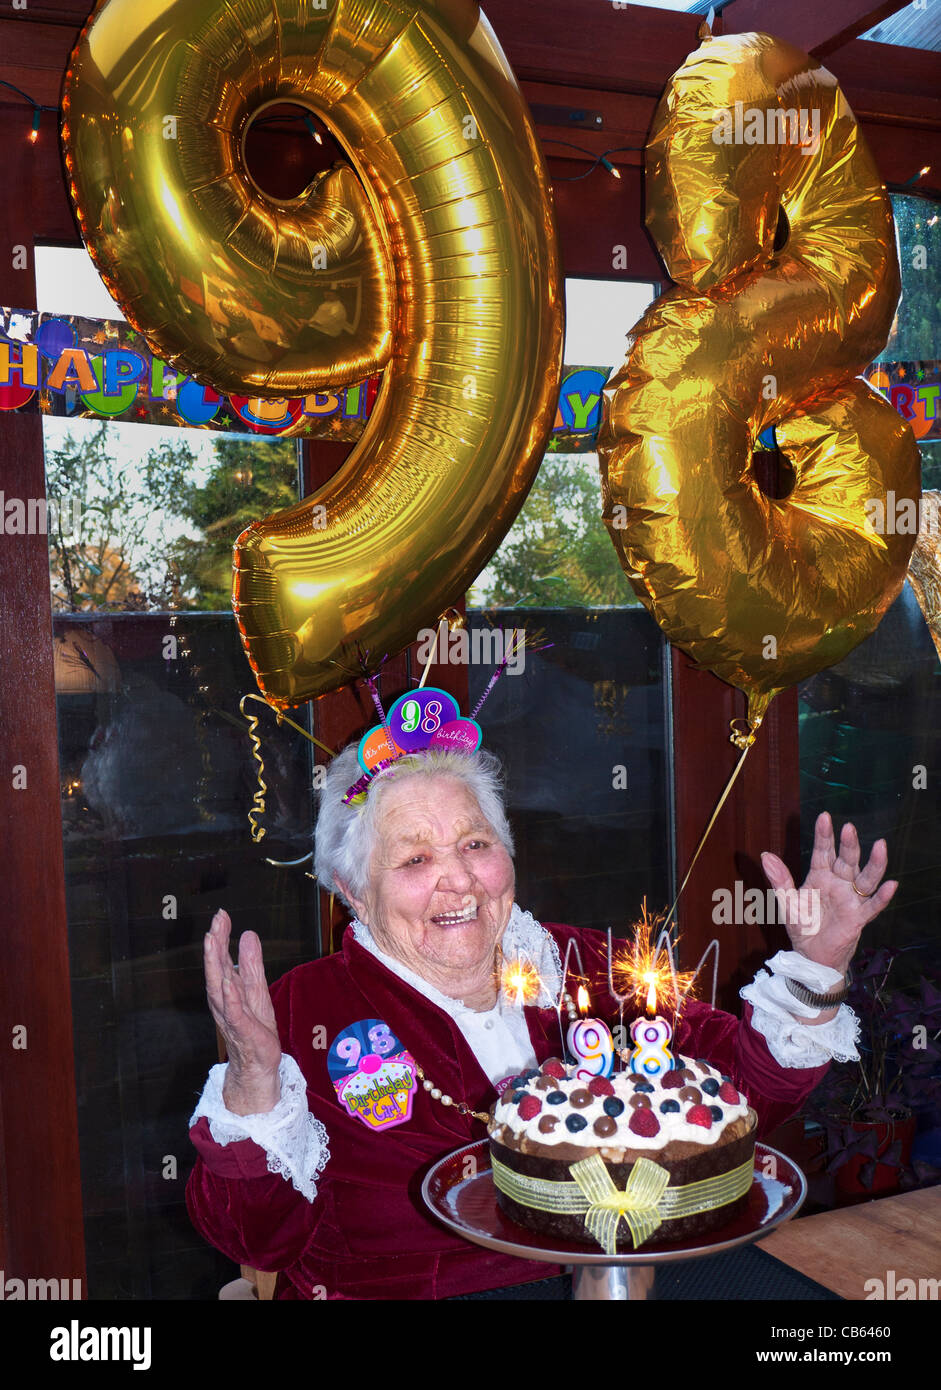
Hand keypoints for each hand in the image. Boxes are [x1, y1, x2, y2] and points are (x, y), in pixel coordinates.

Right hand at [204, 909, 281, 1113]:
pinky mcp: (243, 1030)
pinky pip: (234, 1012)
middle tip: (214, 923)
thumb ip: (252, 963)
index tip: (221, 915)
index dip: (221, 937)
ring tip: (215, 943)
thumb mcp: (257, 988)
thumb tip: (248, 934)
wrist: (257, 1064)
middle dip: (215, 945)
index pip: (222, 958)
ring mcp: (231, 1015)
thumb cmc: (254, 1026)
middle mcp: (224, 1000)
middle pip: (216, 969)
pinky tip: (229, 981)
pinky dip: (230, 997)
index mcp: (227, 988)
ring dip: (216, 965)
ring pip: (219, 987)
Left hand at [760, 812, 897, 976]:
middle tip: (849, 827)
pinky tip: (891, 885)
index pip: (824, 851)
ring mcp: (850, 899)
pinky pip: (873, 906)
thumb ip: (779, 879)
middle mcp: (839, 883)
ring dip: (874, 863)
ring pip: (865, 878)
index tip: (825, 817)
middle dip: (849, 844)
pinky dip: (883, 897)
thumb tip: (765, 855)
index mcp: (820, 876)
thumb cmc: (801, 926)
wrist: (810, 956)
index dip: (824, 835)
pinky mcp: (858, 917)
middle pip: (847, 860)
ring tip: (881, 846)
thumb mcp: (787, 902)